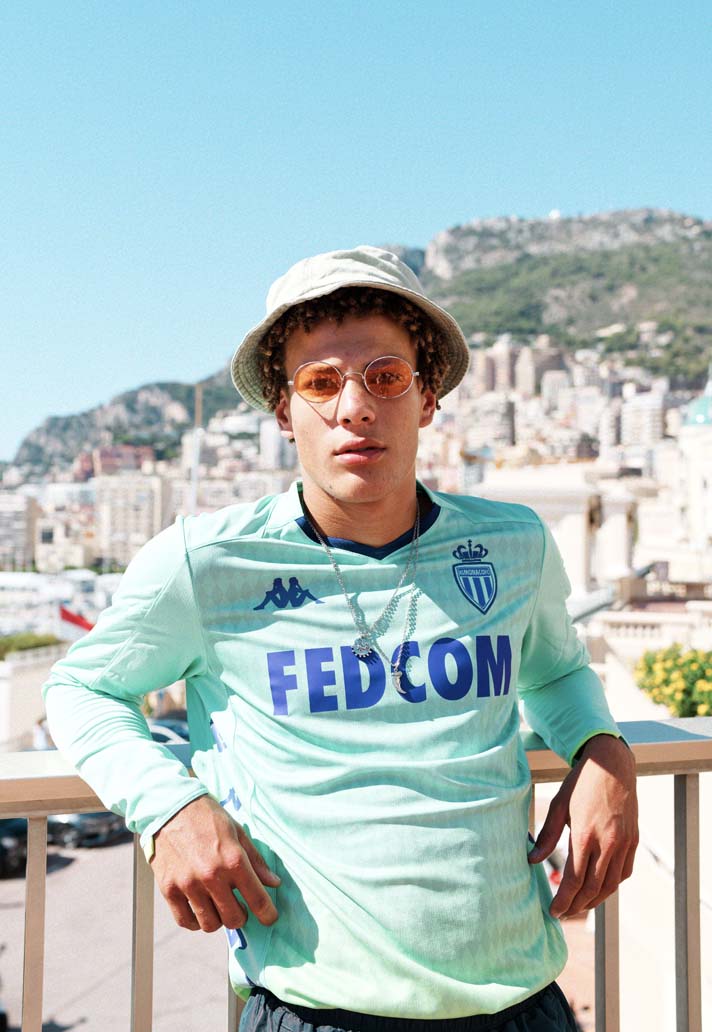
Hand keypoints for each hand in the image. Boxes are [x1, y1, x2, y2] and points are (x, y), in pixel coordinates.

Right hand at [150, 794, 279, 931]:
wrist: (170, 808)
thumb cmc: (207, 817)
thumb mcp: (237, 832)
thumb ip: (255, 860)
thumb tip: (274, 883)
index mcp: (233, 860)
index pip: (257, 899)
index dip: (267, 914)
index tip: (270, 918)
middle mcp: (211, 876)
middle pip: (233, 919)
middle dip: (242, 917)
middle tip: (240, 907)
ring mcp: (188, 885)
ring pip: (210, 924)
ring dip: (219, 919)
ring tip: (219, 906)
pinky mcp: (169, 889)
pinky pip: (185, 921)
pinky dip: (196, 921)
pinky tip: (200, 909)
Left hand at [528, 734, 637, 918]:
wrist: (612, 765)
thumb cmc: (581, 783)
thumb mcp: (559, 805)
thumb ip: (547, 836)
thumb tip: (531, 860)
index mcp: (586, 836)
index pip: (574, 881)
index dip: (563, 900)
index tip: (552, 911)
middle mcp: (608, 844)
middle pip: (593, 889)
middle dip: (576, 906)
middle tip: (562, 914)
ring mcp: (624, 844)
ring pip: (610, 885)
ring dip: (594, 901)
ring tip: (578, 906)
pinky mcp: (633, 842)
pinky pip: (623, 873)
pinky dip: (611, 885)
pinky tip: (598, 888)